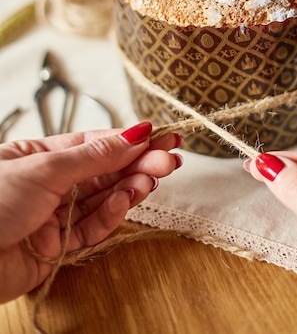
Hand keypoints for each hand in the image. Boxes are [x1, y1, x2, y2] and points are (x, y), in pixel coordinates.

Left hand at [0, 122, 181, 303]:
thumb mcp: (46, 167)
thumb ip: (94, 155)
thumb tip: (135, 132)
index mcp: (42, 155)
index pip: (96, 144)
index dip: (131, 139)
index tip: (164, 136)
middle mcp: (50, 183)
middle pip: (104, 171)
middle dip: (138, 163)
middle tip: (170, 160)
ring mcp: (54, 215)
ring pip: (102, 199)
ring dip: (129, 188)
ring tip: (152, 178)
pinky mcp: (56, 248)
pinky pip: (91, 228)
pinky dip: (110, 215)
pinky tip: (124, 201)